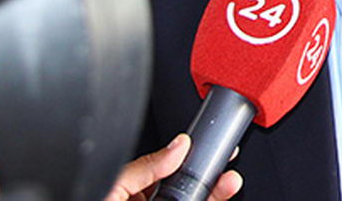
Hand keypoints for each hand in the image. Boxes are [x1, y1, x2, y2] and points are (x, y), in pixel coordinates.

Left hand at [103, 134, 241, 200]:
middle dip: (209, 177)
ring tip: (227, 185)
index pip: (168, 171)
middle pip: (186, 190)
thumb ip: (145, 168)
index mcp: (131, 193)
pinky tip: (217, 198)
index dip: (191, 158)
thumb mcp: (114, 188)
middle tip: (225, 167)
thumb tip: (177, 146)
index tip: (210, 148)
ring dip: (214, 194)